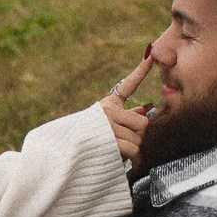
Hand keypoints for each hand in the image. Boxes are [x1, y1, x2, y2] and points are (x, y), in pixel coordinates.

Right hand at [99, 49, 156, 165]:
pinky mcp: (109, 140)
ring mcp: (108, 124)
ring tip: (124, 155)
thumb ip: (126, 119)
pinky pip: (134, 149)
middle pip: (143, 122)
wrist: (66, 156)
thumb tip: (145, 109)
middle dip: (141, 136)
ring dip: (136, 150)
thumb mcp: (108, 128)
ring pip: (139, 138)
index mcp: (107, 105)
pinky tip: (130, 162)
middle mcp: (107, 111)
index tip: (150, 55)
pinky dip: (135, 159)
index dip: (141, 70)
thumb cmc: (90, 144)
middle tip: (130, 145)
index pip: (128, 86)